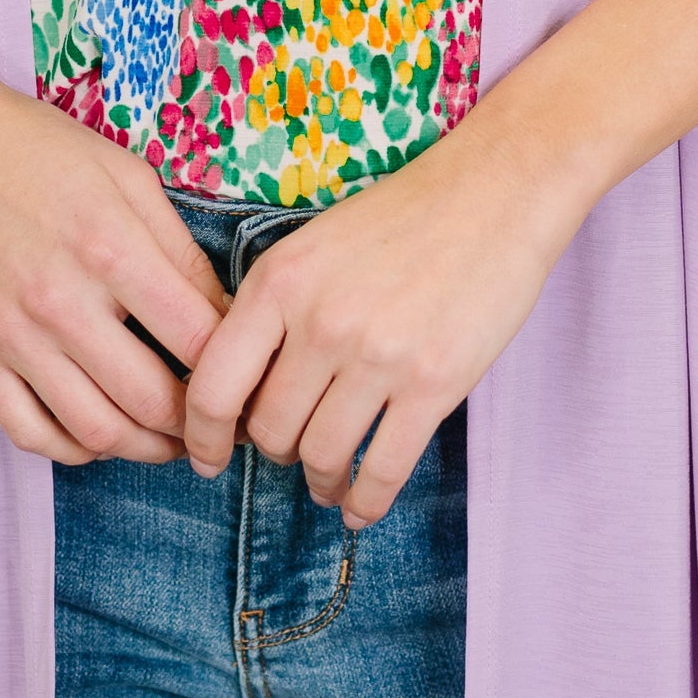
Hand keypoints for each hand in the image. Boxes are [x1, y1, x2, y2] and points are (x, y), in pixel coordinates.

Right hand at [0, 0, 225, 467]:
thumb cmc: (40, 150)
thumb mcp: (128, 178)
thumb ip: (179, 251)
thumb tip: (225, 317)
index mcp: (110, 248)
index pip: (197, 342)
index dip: (237, 371)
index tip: (249, 378)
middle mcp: (60, 300)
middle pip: (152, 401)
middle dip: (199, 425)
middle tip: (216, 424)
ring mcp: (11, 334)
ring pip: (95, 431)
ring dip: (144, 448)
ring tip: (167, 438)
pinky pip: (29, 432)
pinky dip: (74, 449)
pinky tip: (99, 433)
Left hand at [182, 123, 571, 525]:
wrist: (495, 191)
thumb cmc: (402, 217)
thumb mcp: (313, 246)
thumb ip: (273, 311)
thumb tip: (238, 390)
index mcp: (279, 283)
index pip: (213, 386)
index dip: (202, 437)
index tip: (207, 458)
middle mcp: (320, 323)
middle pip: (269, 430)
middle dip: (275, 453)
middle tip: (292, 450)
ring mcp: (378, 356)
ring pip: (322, 456)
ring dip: (321, 480)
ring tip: (328, 479)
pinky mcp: (434, 384)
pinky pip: (384, 469)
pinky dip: (367, 501)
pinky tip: (361, 506)